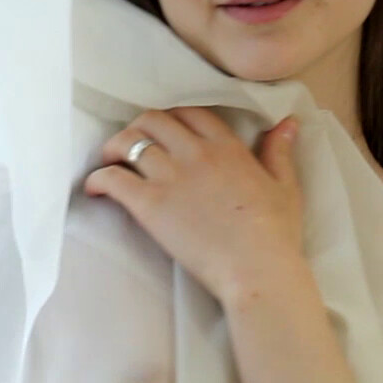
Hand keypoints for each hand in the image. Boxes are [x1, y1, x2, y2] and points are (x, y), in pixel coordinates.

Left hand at [82, 106, 306, 304]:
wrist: (258, 270)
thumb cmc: (275, 235)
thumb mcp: (285, 187)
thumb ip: (280, 152)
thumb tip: (288, 123)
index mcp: (227, 147)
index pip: (189, 113)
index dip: (171, 117)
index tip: (163, 131)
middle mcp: (196, 153)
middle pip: (152, 120)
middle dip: (137, 128)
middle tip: (132, 146)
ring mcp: (171, 177)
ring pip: (128, 142)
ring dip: (113, 149)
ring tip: (109, 162)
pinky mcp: (150, 204)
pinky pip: (113, 178)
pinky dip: (98, 179)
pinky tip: (95, 189)